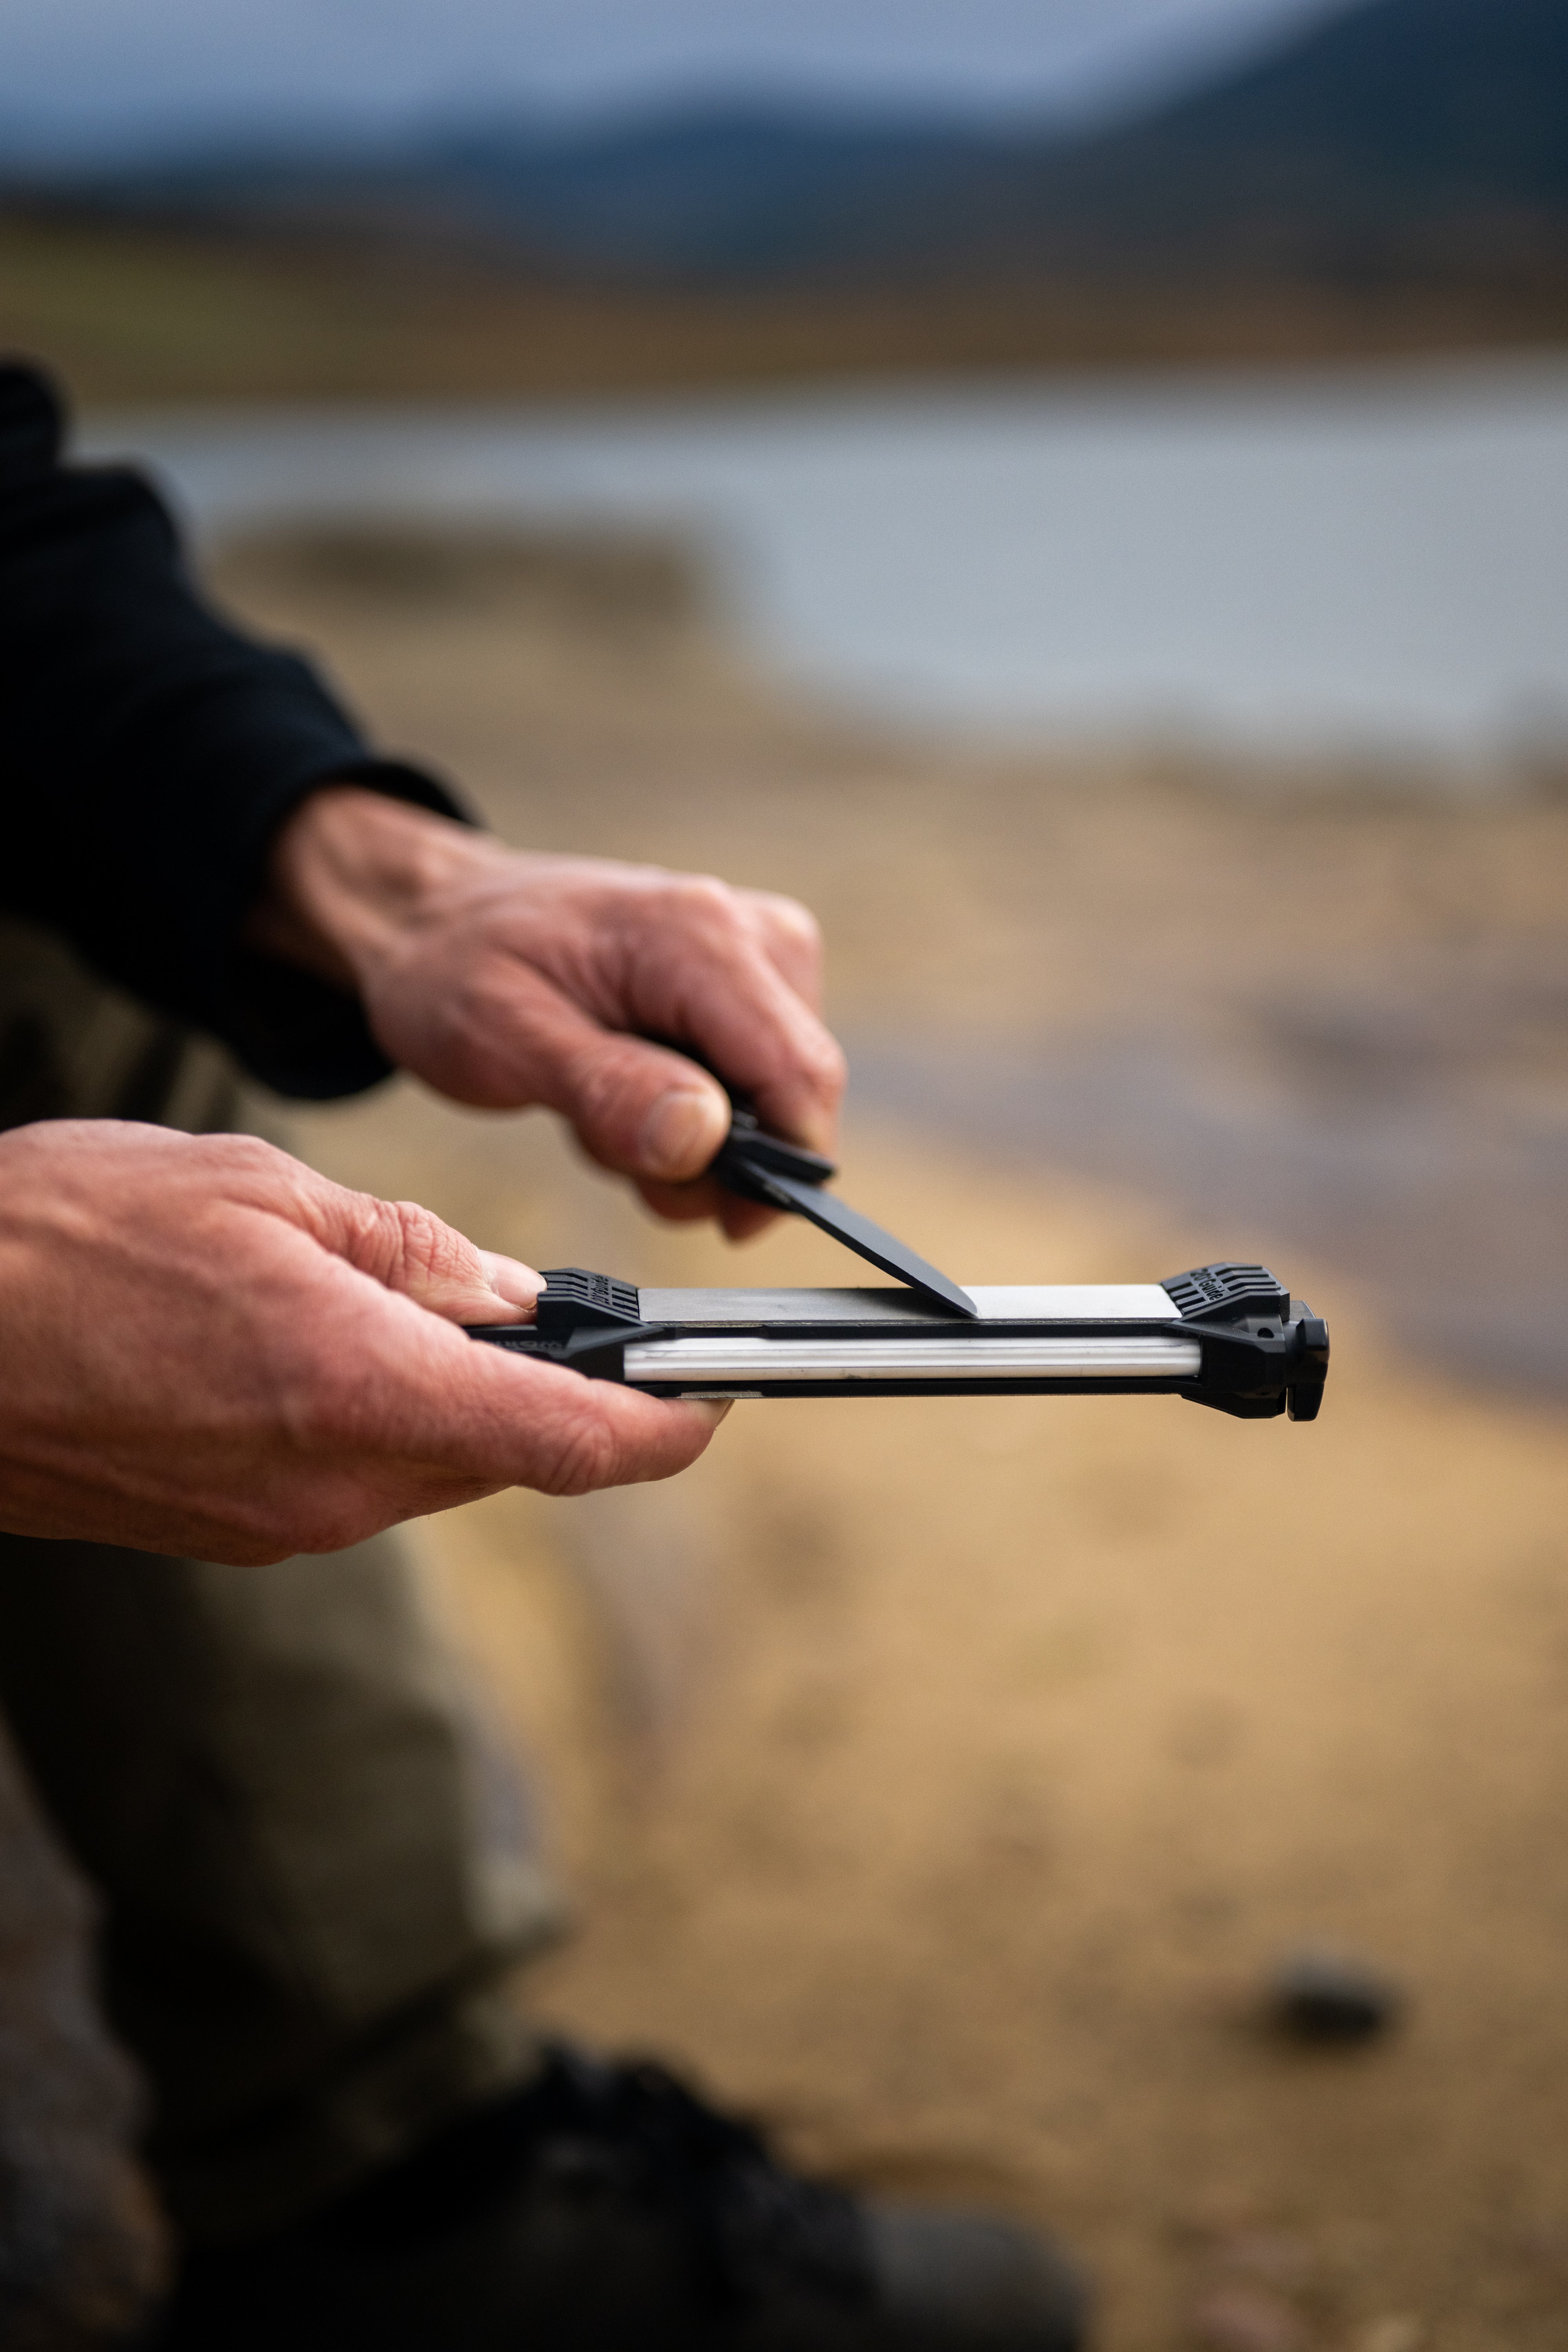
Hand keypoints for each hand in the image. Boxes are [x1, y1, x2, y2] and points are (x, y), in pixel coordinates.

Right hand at [0, 1122, 723, 1562]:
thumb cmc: (66, 1239)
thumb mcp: (263, 1194)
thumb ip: (410, 1252)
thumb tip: (514, 1297)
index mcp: (367, 1394)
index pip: (578, 1443)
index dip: (670, 1425)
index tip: (716, 1397)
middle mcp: (339, 1489)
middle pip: (512, 1452)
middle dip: (552, 1387)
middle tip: (551, 1304)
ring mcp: (282, 1526)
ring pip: (433, 1463)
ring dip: (453, 1394)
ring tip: (392, 1297)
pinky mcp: (231, 1534)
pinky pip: (353, 1479)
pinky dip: (377, 1416)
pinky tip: (319, 1343)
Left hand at [251, 788, 846, 1237]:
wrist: (439, 918)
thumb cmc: (458, 967)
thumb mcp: (504, 1039)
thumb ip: (608, 1089)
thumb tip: (700, 1138)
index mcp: (701, 937)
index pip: (799, 1074)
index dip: (781, 1171)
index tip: (724, 1222)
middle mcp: (754, 932)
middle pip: (793, 1094)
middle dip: (713, 1155)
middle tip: (606, 1140)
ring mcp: (758, 951)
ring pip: (773, 1099)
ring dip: (690, 1137)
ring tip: (599, 1102)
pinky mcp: (749, 980)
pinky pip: (751, 1081)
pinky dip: (689, 1111)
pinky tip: (623, 1084)